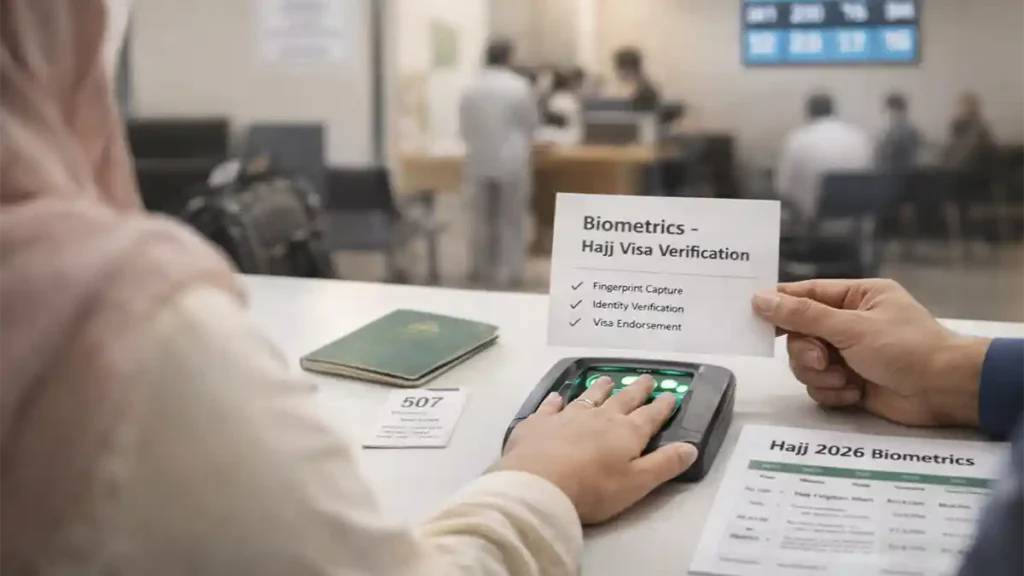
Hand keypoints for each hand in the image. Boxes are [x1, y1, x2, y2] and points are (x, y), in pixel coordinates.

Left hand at [497, 375, 698, 524]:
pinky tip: (556, 396)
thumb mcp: (637, 483)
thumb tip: (691, 447)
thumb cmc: (594, 488)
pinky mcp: (540, 422)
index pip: (650, 417)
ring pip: (589, 397)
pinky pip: (550, 406)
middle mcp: (600, 417)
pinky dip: (556, 400)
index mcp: (626, 433)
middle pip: (623, 400)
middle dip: (637, 390)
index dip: (662, 406)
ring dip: (600, 388)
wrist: (540, 483)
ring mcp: (568, 416)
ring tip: (608, 380)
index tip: (672, 394)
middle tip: (647, 378)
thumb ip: (664, 464)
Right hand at [751, 279, 989, 427]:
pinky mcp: (851, 383)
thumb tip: (759, 299)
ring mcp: (849, 355)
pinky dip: (833, 392)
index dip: (779, 305)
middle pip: (799, 334)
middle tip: (821, 360)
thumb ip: (802, 315)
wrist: (944, 391)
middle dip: (807, 351)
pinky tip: (854, 393)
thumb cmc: (905, 347)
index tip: (752, 314)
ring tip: (844, 381)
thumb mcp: (851, 327)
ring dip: (820, 375)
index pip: (805, 295)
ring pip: (806, 363)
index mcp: (855, 298)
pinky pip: (820, 386)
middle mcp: (850, 323)